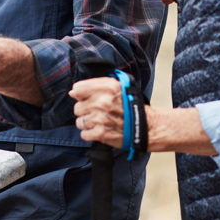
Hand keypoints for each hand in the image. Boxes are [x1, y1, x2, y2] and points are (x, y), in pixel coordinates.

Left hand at [71, 79, 217, 155]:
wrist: (147, 126)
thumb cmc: (131, 106)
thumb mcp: (118, 87)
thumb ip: (95, 85)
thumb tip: (73, 91)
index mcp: (106, 88)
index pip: (77, 89)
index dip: (81, 95)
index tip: (87, 98)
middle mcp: (102, 102)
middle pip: (77, 107)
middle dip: (86, 111)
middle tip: (98, 113)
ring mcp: (100, 118)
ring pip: (79, 121)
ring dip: (88, 123)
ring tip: (100, 122)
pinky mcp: (100, 134)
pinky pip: (84, 134)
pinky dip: (91, 134)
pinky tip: (100, 131)